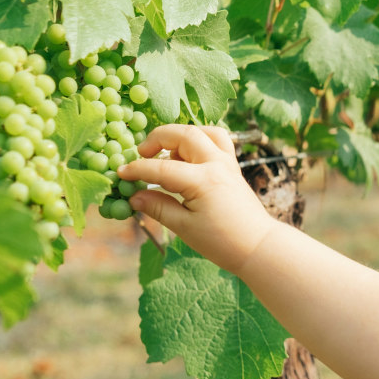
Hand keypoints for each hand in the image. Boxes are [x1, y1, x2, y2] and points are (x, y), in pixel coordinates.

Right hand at [118, 124, 274, 273]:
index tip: (120, 173)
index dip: (138, 169)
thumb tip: (134, 196)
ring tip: (166, 154)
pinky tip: (187, 157)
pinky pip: (218, 141)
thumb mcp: (185, 228)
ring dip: (181, 135)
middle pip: (184, 134)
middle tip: (141, 154)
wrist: (257, 246)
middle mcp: (217, 165)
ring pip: (204, 131)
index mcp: (203, 181)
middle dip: (158, 138)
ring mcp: (228, 163)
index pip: (162, 168)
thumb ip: (158, 207)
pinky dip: (200, 140)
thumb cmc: (222, 242)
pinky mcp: (233, 167)